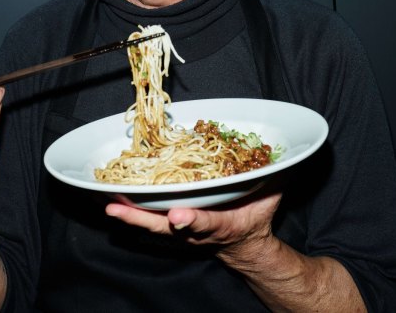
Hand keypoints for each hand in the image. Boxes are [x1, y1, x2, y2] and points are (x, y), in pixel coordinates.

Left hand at [106, 185, 281, 264]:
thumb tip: (289, 153)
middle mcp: (197, 230)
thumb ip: (276, 177)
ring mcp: (182, 230)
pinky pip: (149, 218)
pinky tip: (111, 199)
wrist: (244, 243)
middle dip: (140, 219)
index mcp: (222, 223)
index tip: (177, 217)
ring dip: (130, 216)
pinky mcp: (173, 225)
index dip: (192, 220)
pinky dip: (131, 211)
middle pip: (165, 227)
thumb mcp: (270, 198)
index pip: (207, 223)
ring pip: (152, 224)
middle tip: (116, 211)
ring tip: (106, 204)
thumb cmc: (254, 214)